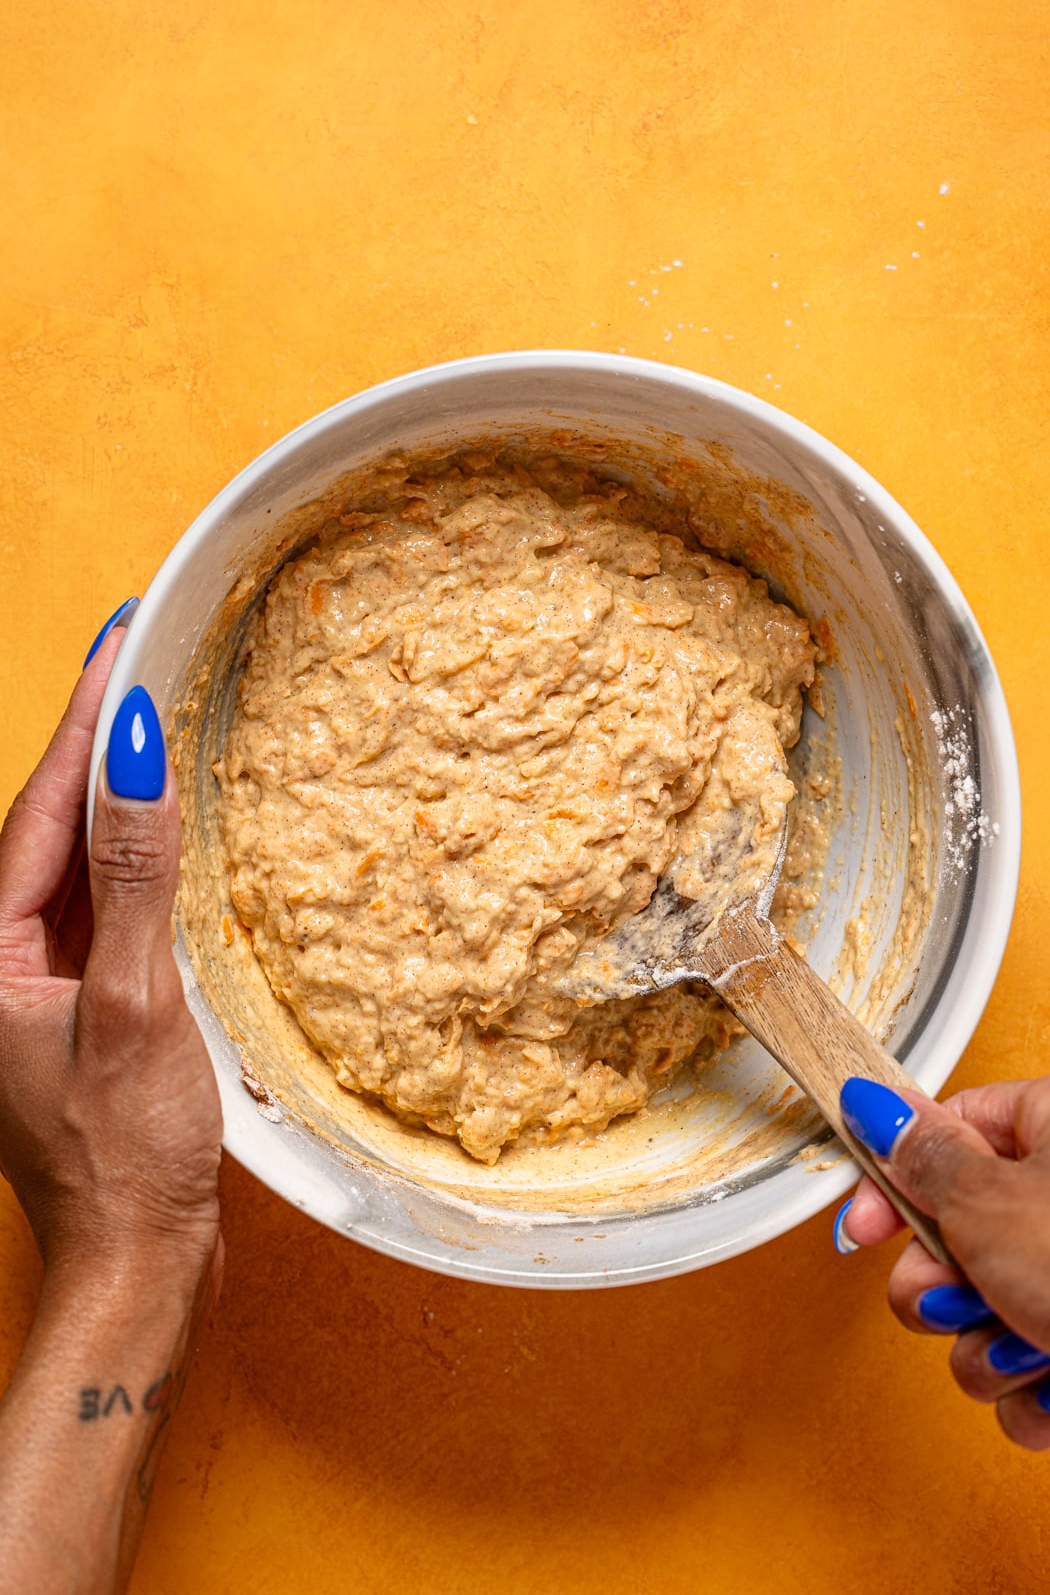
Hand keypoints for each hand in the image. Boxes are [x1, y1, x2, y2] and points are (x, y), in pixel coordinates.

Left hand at [0, 628, 222, 1285]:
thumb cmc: (126, 1151)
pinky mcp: (77, 1004)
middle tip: (134, 656)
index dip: (82, 723)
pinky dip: (131, 857)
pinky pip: (99, 906)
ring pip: (72, 862)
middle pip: (45, 825)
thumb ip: (133, 875)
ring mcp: (34, 983)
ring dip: (111, 792)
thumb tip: (135, 758)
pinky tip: (161, 824)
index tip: (116, 644)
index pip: (37, 810)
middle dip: (91, 741)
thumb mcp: (136, 1004)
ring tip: (150, 717)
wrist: (135, 1260)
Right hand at [836, 1073, 1049, 1449]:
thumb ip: (923, 1160)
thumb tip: (878, 1108)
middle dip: (943, 1287)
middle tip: (954, 1295)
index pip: (950, 1134)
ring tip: (1030, 1345)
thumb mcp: (990, 1203)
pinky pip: (1026, 1371)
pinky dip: (1034, 1389)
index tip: (864, 1227)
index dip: (895, 1184)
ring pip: (985, 1312)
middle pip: (959, 1234)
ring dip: (987, 1345)